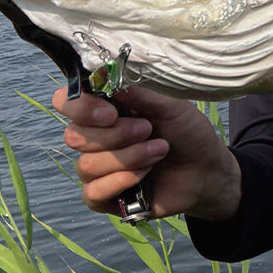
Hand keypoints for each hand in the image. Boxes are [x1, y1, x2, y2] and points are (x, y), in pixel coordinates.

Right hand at [53, 85, 241, 220]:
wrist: (205, 169)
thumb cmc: (186, 132)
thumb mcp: (171, 104)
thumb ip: (140, 91)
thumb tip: (109, 76)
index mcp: (105, 109)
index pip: (67, 102)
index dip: (81, 108)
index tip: (111, 113)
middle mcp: (94, 137)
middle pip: (75, 136)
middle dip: (116, 134)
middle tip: (148, 129)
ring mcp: (96, 168)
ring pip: (87, 164)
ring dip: (128, 157)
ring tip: (159, 150)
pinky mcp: (102, 196)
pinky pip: (93, 192)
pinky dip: (122, 181)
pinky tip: (145, 174)